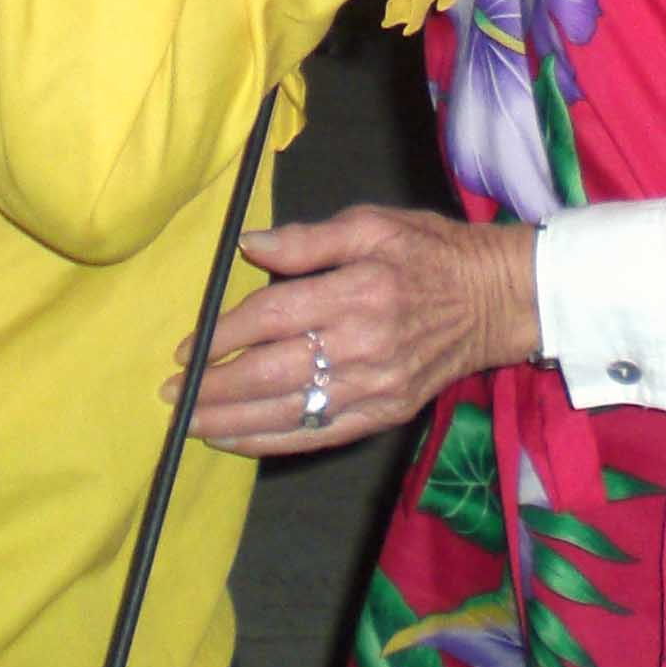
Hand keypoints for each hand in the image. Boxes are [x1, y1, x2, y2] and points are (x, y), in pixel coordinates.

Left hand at [165, 206, 538, 455]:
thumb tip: (249, 245)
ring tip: (189, 424)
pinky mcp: (384, 413)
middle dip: (214, 388)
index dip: (224, 334)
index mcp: (357, 290)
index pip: (273, 317)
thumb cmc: (429, 252)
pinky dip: (272, 443)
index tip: (188, 346)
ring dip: (232, 423)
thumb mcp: (373, 224)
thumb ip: (308, 239)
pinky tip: (237, 442)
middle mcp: (363, 344)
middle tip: (171, 393)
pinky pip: (319, 435)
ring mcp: (375, 386)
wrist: (494, 300)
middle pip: (272, 373)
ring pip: (290, 411)